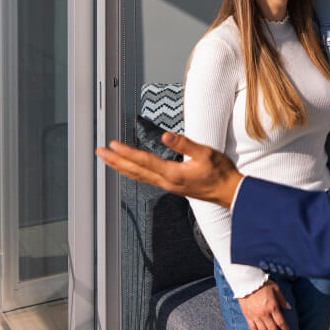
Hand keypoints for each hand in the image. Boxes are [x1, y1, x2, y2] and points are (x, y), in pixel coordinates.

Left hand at [96, 132, 243, 208]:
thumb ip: (185, 144)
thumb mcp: (206, 154)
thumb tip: (166, 136)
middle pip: (135, 171)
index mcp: (173, 173)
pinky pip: (146, 179)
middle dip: (115, 161)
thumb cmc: (220, 173)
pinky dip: (133, 173)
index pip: (143, 161)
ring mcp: (168, 186)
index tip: (112, 145)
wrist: (229, 192)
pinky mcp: (172, 186)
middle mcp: (167, 182)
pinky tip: (130, 170)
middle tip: (100, 152)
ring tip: (109, 160)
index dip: (126, 153)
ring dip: (121, 168)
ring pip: (138, 177)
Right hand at [239, 280, 292, 329]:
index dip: (285, 328)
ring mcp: (255, 315)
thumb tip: (289, 308)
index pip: (280, 321)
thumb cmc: (263, 283)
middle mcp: (264, 313)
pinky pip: (252, 328)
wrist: (247, 281)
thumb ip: (282, 299)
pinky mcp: (248, 315)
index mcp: (272, 306)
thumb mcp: (276, 288)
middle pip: (272, 329)